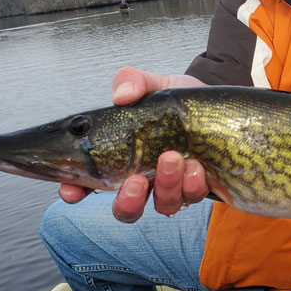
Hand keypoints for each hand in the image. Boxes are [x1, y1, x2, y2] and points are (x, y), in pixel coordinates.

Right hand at [59, 67, 207, 220]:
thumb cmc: (178, 103)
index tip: (73, 191)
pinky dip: (192, 184)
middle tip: (136, 180)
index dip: (75, 191)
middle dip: (128, 201)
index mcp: (121, 158)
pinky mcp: (197, 188)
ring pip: (162, 205)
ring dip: (166, 185)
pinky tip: (196, 165)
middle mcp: (144, 179)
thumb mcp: (154, 84)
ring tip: (173, 158)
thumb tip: (122, 95)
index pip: (89, 183)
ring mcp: (171, 187)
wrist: (218, 106)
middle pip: (125, 208)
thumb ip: (133, 82)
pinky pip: (191, 197)